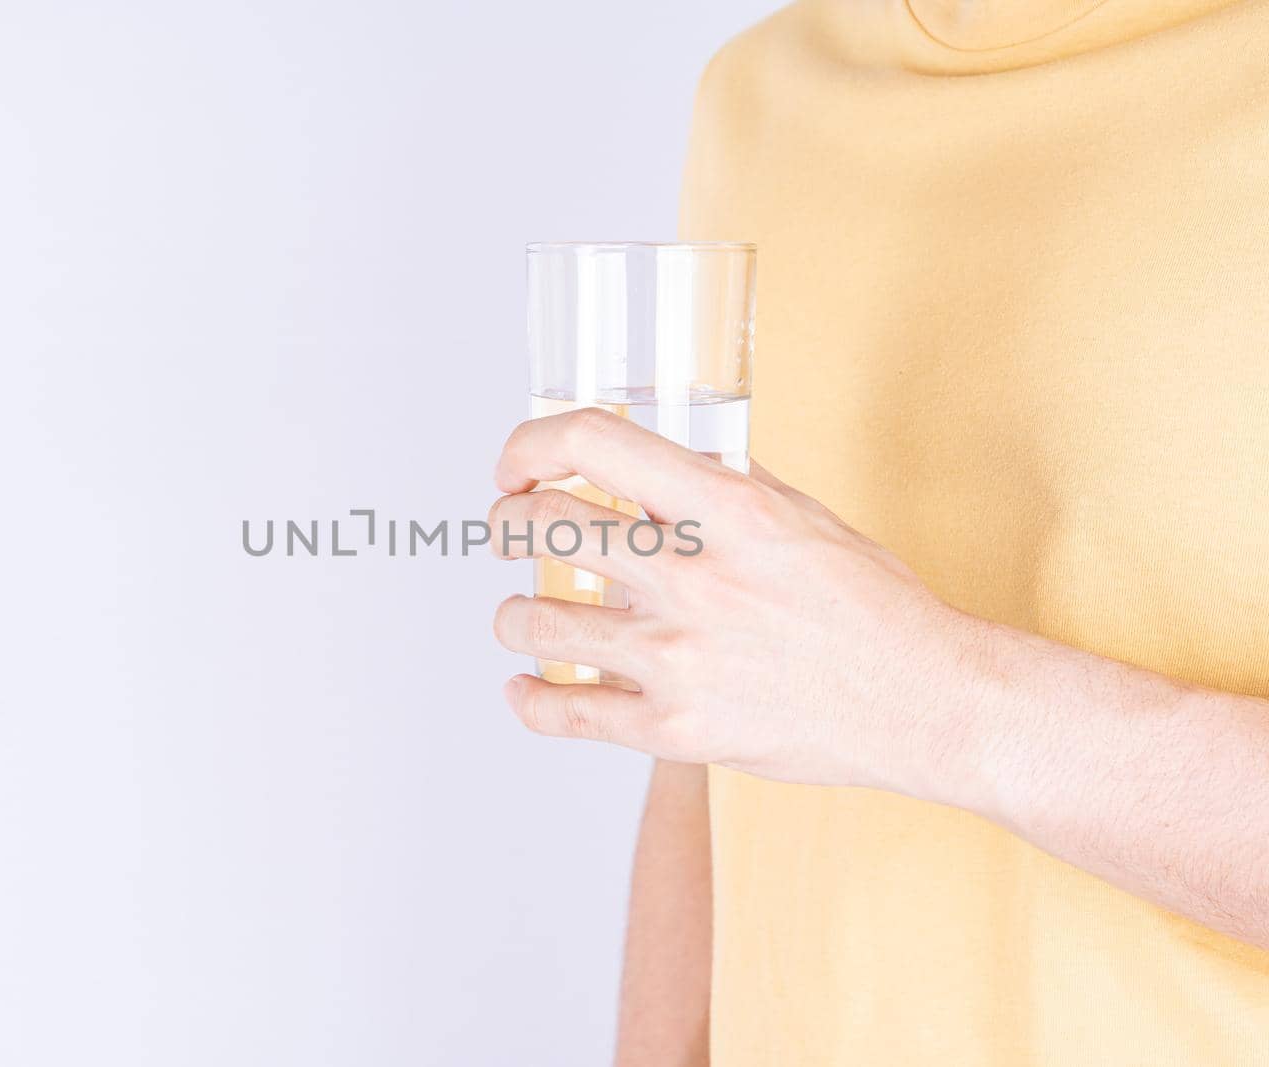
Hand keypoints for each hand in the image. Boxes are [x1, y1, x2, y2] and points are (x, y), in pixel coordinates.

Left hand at [488, 408, 979, 797]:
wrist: (925, 703)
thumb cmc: (873, 608)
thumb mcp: (804, 516)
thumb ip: (725, 483)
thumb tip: (662, 457)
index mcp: (727, 508)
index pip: (592, 444)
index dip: (530, 445)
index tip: (516, 466)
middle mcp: (693, 577)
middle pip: (544, 529)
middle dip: (505, 526)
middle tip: (506, 532)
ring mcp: (677, 657)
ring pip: (535, 623)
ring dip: (511, 614)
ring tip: (518, 615)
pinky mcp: (674, 730)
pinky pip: (564, 715)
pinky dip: (527, 700)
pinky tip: (524, 688)